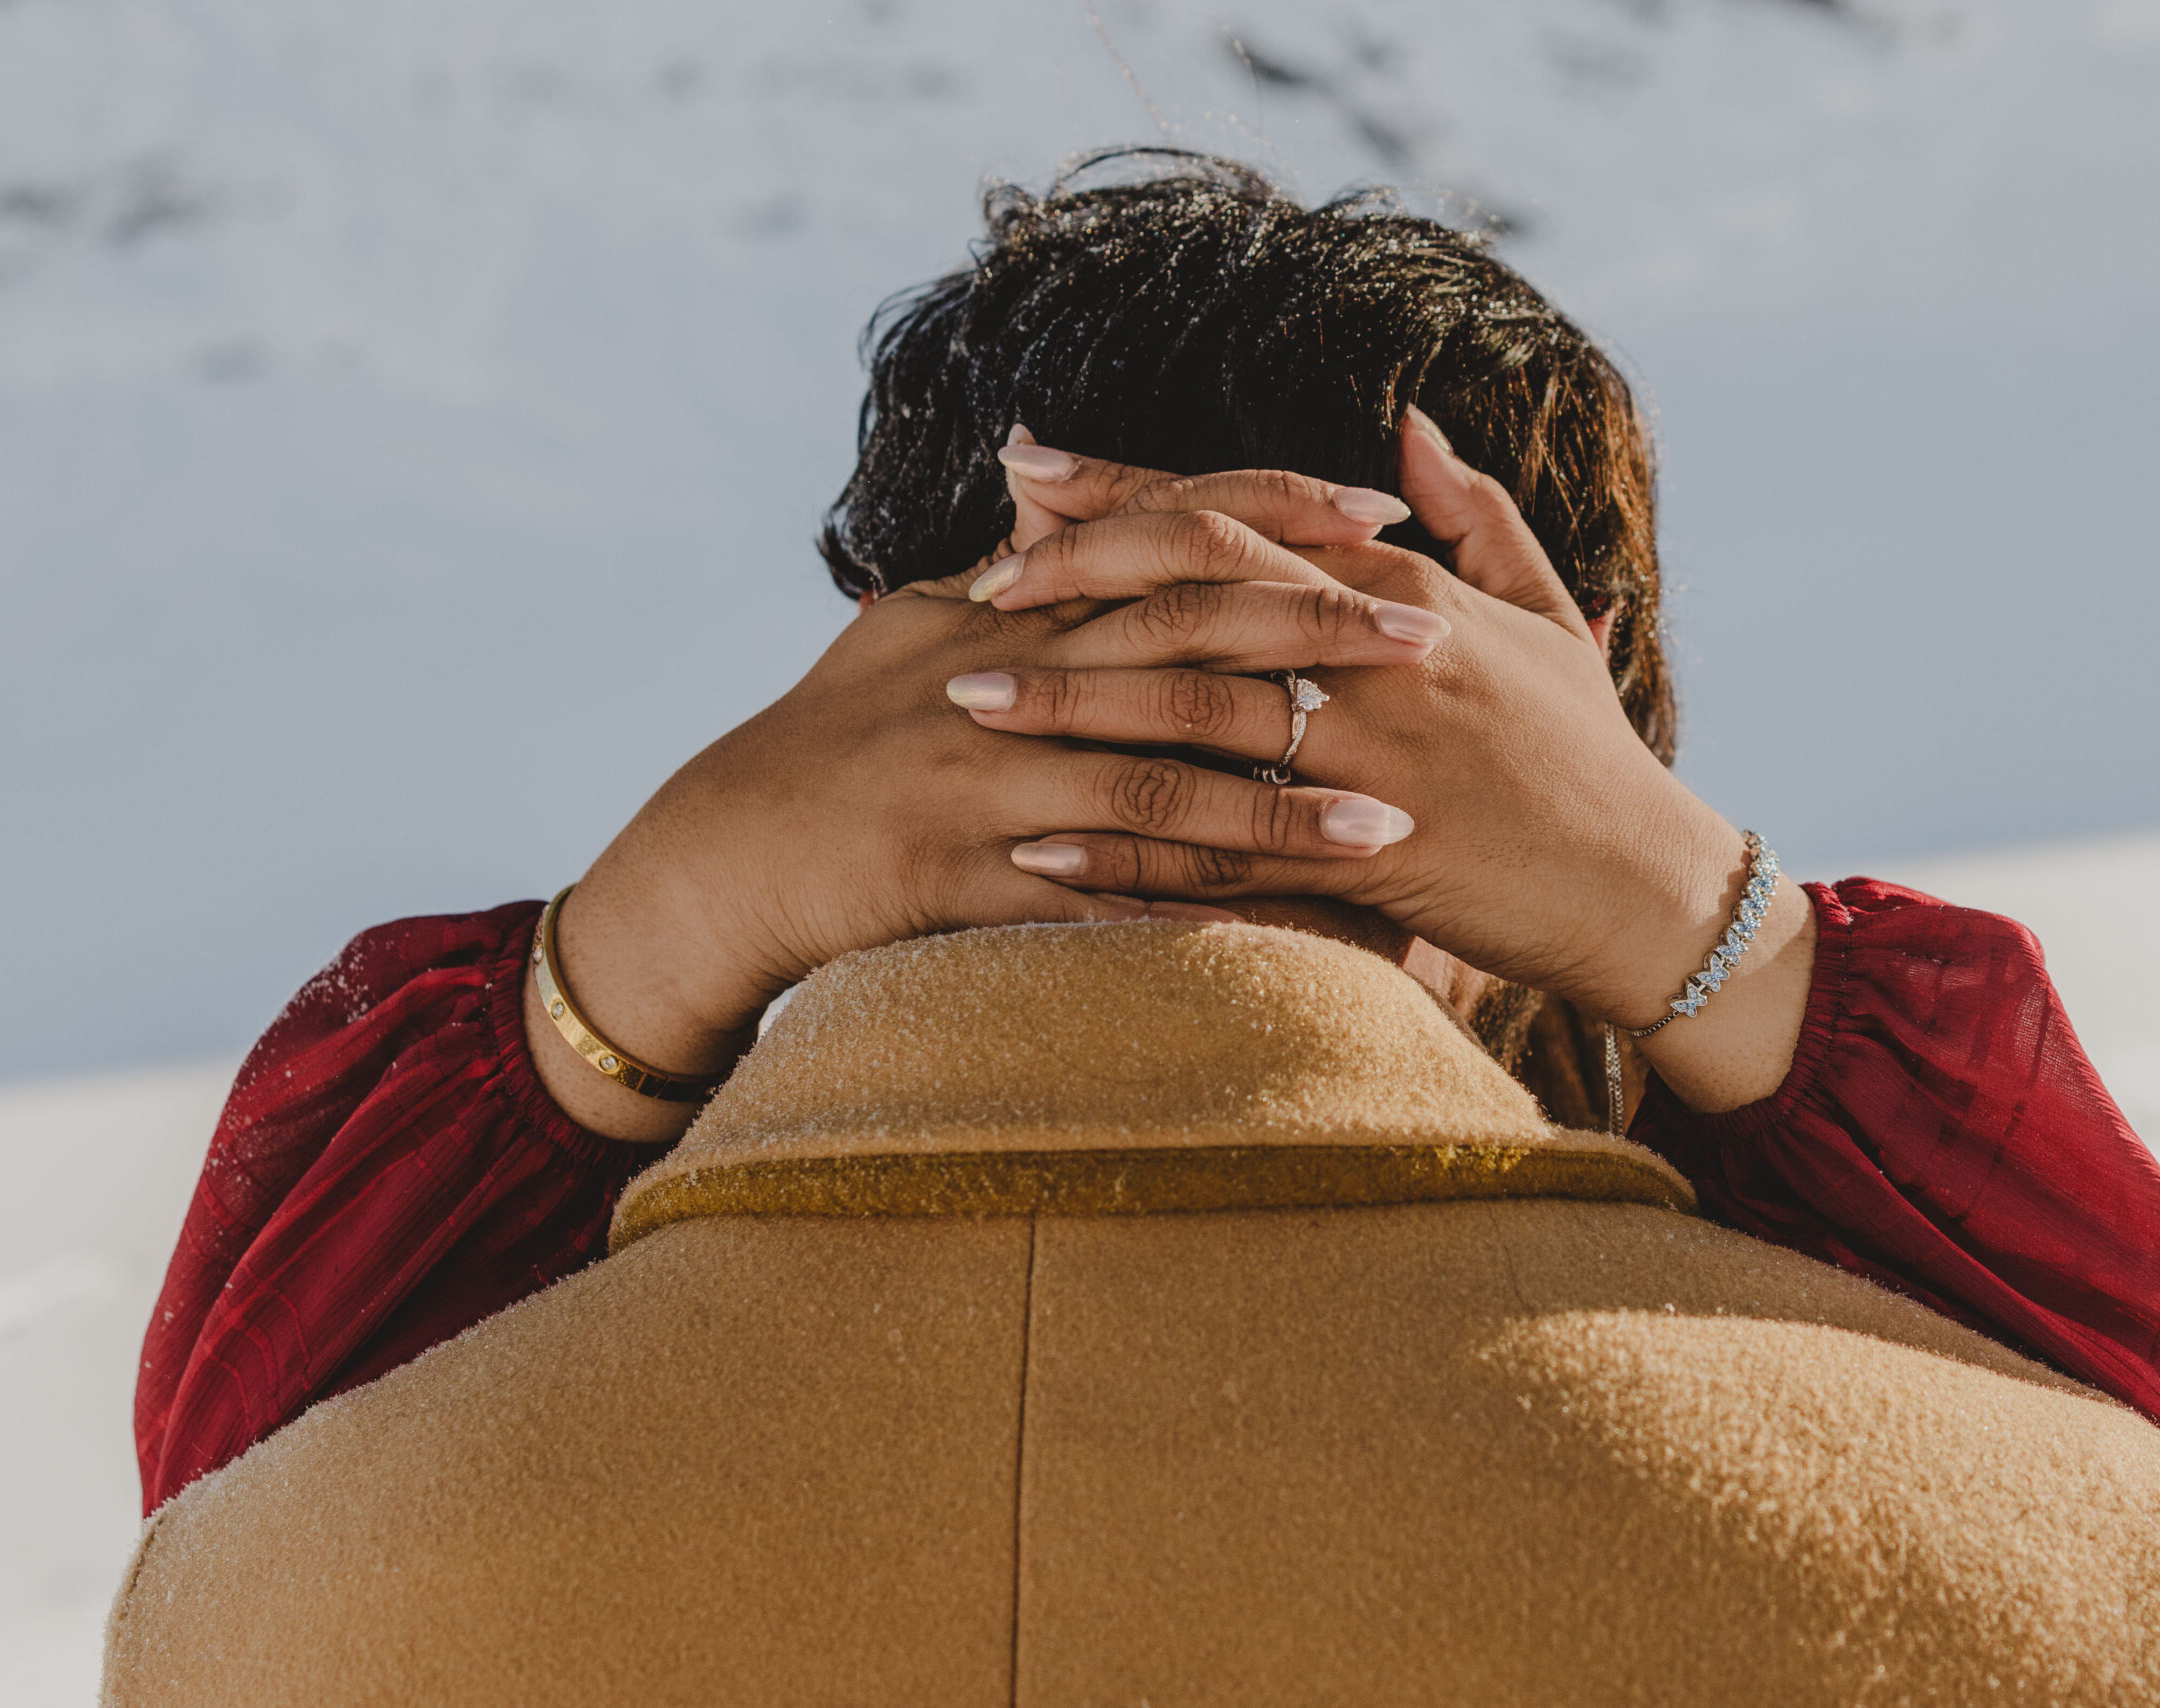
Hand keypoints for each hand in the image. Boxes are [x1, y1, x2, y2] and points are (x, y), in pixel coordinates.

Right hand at [534, 469, 1444, 1138]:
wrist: (724, 855)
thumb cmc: (829, 735)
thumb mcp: (912, 625)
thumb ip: (1004, 567)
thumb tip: (1059, 487)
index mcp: (1003, 607)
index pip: (1162, 535)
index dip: (1277, 515)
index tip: (1390, 516)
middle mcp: (1000, 679)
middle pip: (1181, 644)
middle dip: (1315, 643)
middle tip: (1436, 645)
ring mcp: (981, 783)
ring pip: (1154, 787)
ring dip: (1280, 809)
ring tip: (1394, 825)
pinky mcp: (962, 882)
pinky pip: (1093, 908)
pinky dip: (1190, 924)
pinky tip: (1282, 945)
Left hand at [961, 411, 1814, 1109]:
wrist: (1644, 891)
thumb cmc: (1587, 755)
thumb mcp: (1545, 613)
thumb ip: (1477, 514)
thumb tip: (1412, 428)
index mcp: (1404, 588)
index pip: (1239, 515)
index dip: (1125, 490)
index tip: (1025, 469)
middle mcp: (1380, 654)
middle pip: (1197, 593)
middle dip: (1073, 583)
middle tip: (971, 592)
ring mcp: (1371, 757)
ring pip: (1193, 716)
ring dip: (1072, 707)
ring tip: (968, 705)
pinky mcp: (1364, 859)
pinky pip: (1219, 852)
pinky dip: (1125, 852)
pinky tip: (1038, 849)